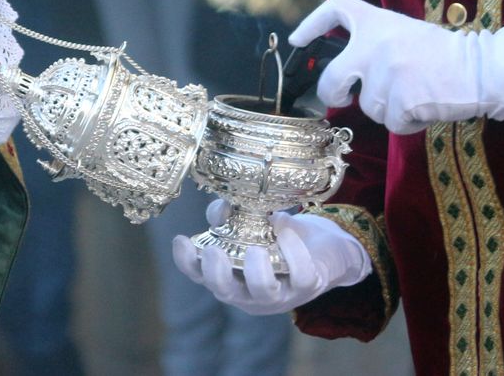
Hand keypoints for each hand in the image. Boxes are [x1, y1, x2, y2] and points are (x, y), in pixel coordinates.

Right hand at [172, 200, 370, 315]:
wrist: (323, 246)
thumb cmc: (277, 235)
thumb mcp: (250, 223)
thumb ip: (229, 216)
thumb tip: (220, 208)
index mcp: (231, 275)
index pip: (201, 275)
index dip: (187, 262)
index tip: (180, 240)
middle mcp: (250, 290)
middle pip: (226, 292)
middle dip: (217, 274)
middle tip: (214, 252)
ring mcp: (280, 293)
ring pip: (264, 292)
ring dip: (256, 271)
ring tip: (255, 249)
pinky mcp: (308, 286)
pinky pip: (300, 276)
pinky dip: (293, 253)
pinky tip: (286, 233)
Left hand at [290, 0, 503, 134]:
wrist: (481, 68)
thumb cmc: (445, 53)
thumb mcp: (405, 32)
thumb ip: (375, 43)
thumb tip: (348, 70)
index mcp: (377, 22)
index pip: (337, 9)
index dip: (312, 23)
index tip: (298, 40)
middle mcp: (374, 45)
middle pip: (331, 78)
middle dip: (332, 93)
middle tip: (342, 95)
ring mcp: (385, 74)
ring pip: (368, 106)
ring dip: (388, 108)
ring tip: (415, 93)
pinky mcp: (400, 101)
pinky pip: (391, 123)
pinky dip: (406, 122)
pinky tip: (424, 107)